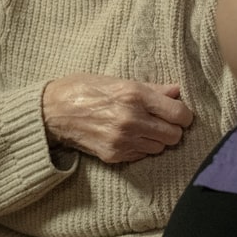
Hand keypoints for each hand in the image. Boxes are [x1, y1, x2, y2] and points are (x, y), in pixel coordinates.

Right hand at [40, 74, 193, 162]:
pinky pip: (142, 156)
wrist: (52, 112)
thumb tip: (176, 91)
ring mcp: (123, 140)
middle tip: (160, 121)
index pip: (180, 114)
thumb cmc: (83, 89)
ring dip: (156, 139)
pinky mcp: (114, 156)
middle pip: (174, 135)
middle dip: (172, 128)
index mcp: (134, 96)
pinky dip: (141, 148)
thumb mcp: (117, 80)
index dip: (183, 115)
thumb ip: (150, 89)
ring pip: (160, 147)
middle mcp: (131, 120)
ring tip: (142, 128)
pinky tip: (128, 136)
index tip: (178, 113)